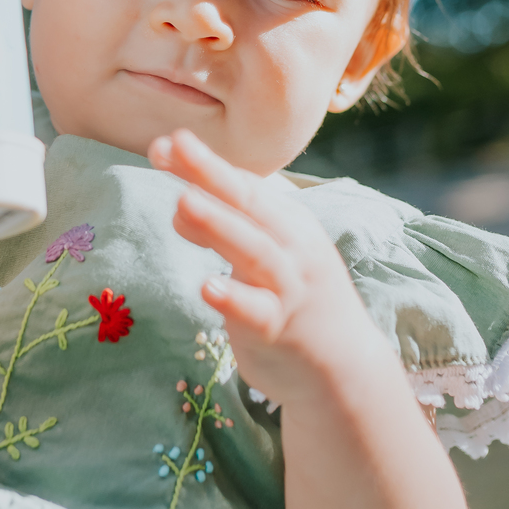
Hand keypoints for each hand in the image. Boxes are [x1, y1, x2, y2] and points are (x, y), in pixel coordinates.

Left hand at [148, 128, 386, 406]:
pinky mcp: (281, 329)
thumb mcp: (265, 256)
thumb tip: (182, 202)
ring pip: (253, 250)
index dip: (205, 163)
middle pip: (248, 204)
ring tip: (183, 202)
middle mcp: (293, 247)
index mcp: (289, 222)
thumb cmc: (294, 300)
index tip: (165, 142)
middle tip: (169, 145)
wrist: (344, 366)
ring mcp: (289, 287)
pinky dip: (234, 298)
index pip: (245, 185)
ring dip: (218, 225)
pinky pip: (257, 311)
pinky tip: (207, 286)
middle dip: (208, 173)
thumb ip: (226, 229)